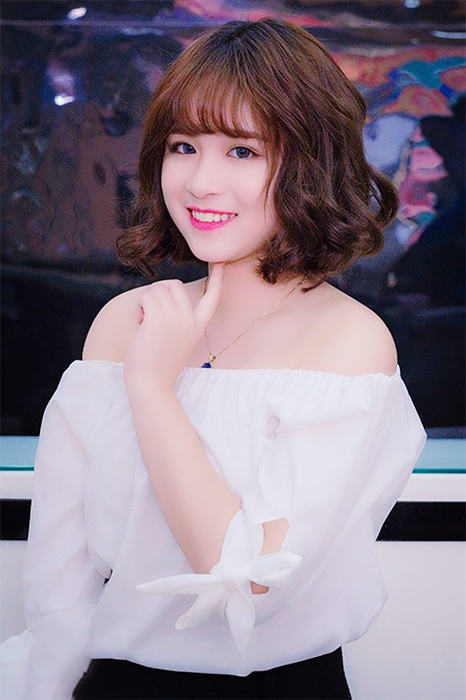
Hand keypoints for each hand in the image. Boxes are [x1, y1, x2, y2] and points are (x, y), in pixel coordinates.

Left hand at [123, 263, 225, 392]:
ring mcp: (176, 318)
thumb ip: (176, 319)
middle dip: (158, 293)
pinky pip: (146, 297)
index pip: (212, 298)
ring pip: (157, 289)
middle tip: (151, 314)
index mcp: (198, 326)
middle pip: (173, 285)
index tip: (220, 263)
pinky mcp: (159, 319)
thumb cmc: (158, 365)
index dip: (217, 279)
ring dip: (146, 302)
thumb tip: (162, 294)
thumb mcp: (176, 339)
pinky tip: (140, 324)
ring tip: (145, 323)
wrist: (151, 384)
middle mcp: (190, 320)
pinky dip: (139, 307)